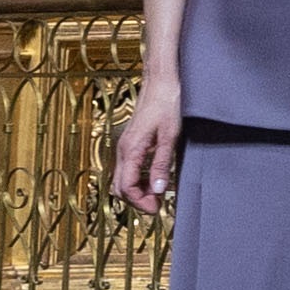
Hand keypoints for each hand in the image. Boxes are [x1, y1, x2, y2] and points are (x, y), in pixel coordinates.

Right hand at [106, 93, 182, 212]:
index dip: (140, 202)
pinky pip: (128, 169)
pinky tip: (155, 178)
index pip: (126, 187)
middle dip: (136, 200)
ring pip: (122, 179)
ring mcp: (125, 146)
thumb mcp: (169, 136)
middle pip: (120, 187)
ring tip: (159, 193)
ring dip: (138, 190)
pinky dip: (138, 179)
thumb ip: (161, 164)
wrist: (161, 81)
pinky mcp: (131, 143)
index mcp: (130, 150)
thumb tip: (159, 189)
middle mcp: (123, 149)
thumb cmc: (166, 103)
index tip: (156, 208)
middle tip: (157, 204)